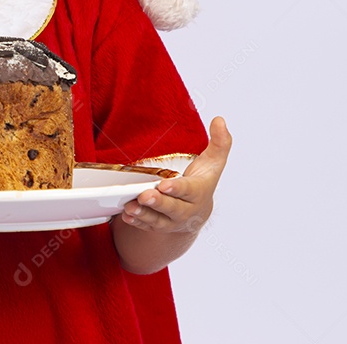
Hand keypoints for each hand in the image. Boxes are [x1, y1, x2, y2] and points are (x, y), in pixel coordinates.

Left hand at [119, 116, 231, 233]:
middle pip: (172, 209)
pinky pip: (146, 226)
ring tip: (131, 206)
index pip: (189, 191)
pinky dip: (136, 222)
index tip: (165, 184)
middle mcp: (186, 210)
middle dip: (159, 203)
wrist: (197, 210)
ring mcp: (171, 220)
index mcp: (199, 193)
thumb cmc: (203, 180)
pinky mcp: (157, 225)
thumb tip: (219, 120)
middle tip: (145, 195)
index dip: (178, 188)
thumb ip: (219, 142)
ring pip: (157, 220)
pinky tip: (127, 215)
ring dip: (144, 214)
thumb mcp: (213, 163)